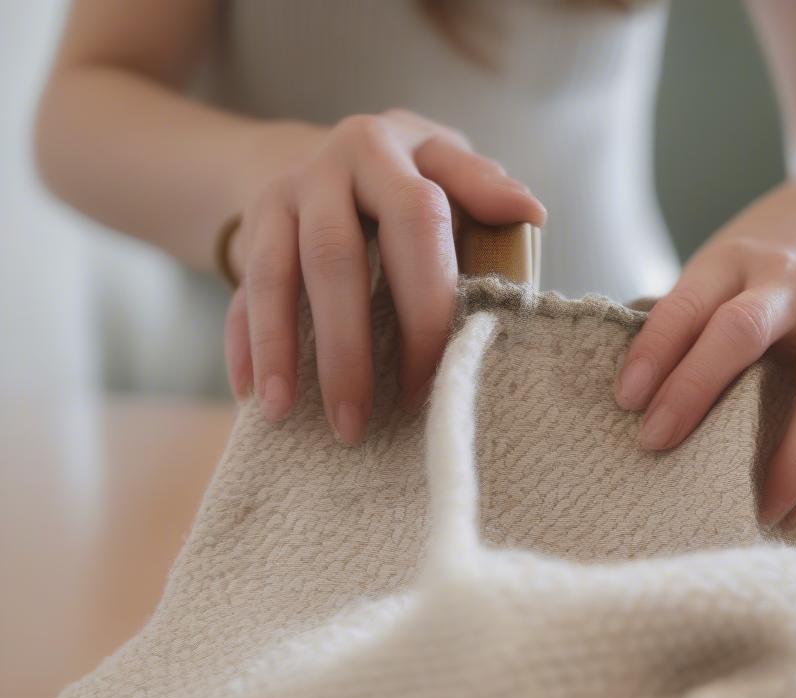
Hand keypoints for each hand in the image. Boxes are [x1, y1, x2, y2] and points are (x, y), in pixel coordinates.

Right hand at [223, 109, 545, 441]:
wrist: (331, 157)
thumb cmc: (412, 184)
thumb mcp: (449, 171)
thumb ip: (484, 193)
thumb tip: (529, 213)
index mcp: (395, 149)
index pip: (416, 221)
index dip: (426, 301)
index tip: (436, 371)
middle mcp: (330, 167)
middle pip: (334, 258)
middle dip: (345, 348)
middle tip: (356, 422)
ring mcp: (281, 197)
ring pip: (272, 275)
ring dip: (278, 350)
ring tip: (282, 412)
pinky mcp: (250, 229)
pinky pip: (239, 291)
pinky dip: (243, 345)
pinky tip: (252, 395)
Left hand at [615, 183, 795, 527]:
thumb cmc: (746, 273)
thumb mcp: (705, 278)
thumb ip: (675, 328)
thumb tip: (633, 403)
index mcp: (738, 260)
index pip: (688, 304)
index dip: (654, 352)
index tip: (625, 400)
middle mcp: (795, 285)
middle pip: (746, 334)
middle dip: (696, 393)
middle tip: (658, 448)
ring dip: (793, 462)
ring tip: (757, 511)